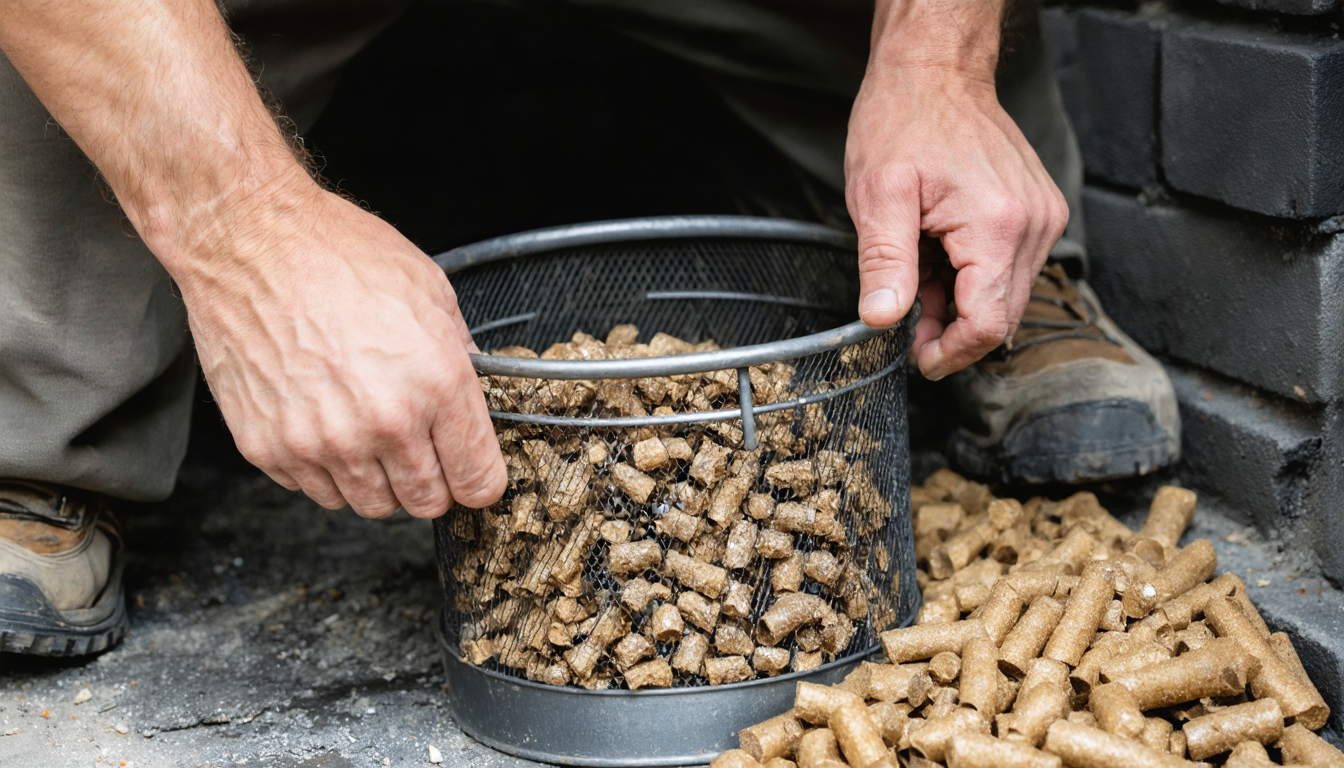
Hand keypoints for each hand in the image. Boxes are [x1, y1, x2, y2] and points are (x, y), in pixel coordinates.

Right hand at [175, 180, 506, 517]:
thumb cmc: (336, 254)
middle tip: (420, 449)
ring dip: (378, 479)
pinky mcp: (270, 448)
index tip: (473, 473)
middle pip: (426, 503)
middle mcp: (382, 423)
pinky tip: (325, 423)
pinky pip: (315, 490)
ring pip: (371, 505)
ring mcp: (322, 442)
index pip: (478, 481)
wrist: (249, 242)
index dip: (480, 481)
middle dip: (433, 482)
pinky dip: (326, 469)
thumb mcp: (430, 291)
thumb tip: (473, 394)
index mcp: (435, 384)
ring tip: (367, 430)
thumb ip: (460, 354)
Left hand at [845, 65, 1068, 379]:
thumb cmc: (904, 121)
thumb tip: (881, 319)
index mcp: (997, 226)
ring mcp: (1042, 217)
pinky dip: (976, 275)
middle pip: (1004, 315)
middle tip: (909, 316)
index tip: (920, 358)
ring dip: (963, 302)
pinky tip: (942, 254)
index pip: (990, 324)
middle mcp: (1034, 225)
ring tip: (921, 272)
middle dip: (954, 329)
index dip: (952, 353)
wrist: (934, 72)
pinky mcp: (1040, 211)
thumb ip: (883, 263)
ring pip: (1008, 294)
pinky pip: (1013, 267)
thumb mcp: (877, 195)